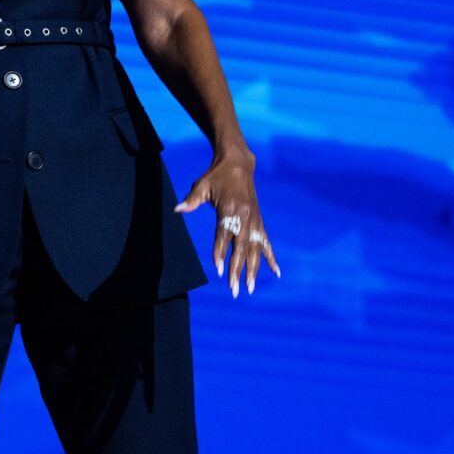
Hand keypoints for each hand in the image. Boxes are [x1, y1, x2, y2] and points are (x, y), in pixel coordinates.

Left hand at [174, 149, 281, 298]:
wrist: (239, 163)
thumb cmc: (216, 176)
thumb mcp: (202, 185)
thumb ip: (191, 200)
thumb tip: (177, 209)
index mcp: (230, 209)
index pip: (224, 235)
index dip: (221, 252)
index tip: (219, 270)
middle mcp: (245, 217)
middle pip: (241, 248)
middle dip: (237, 269)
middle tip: (233, 290)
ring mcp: (254, 221)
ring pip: (255, 249)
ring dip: (253, 270)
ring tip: (250, 288)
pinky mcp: (259, 222)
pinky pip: (266, 242)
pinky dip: (271, 257)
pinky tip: (276, 272)